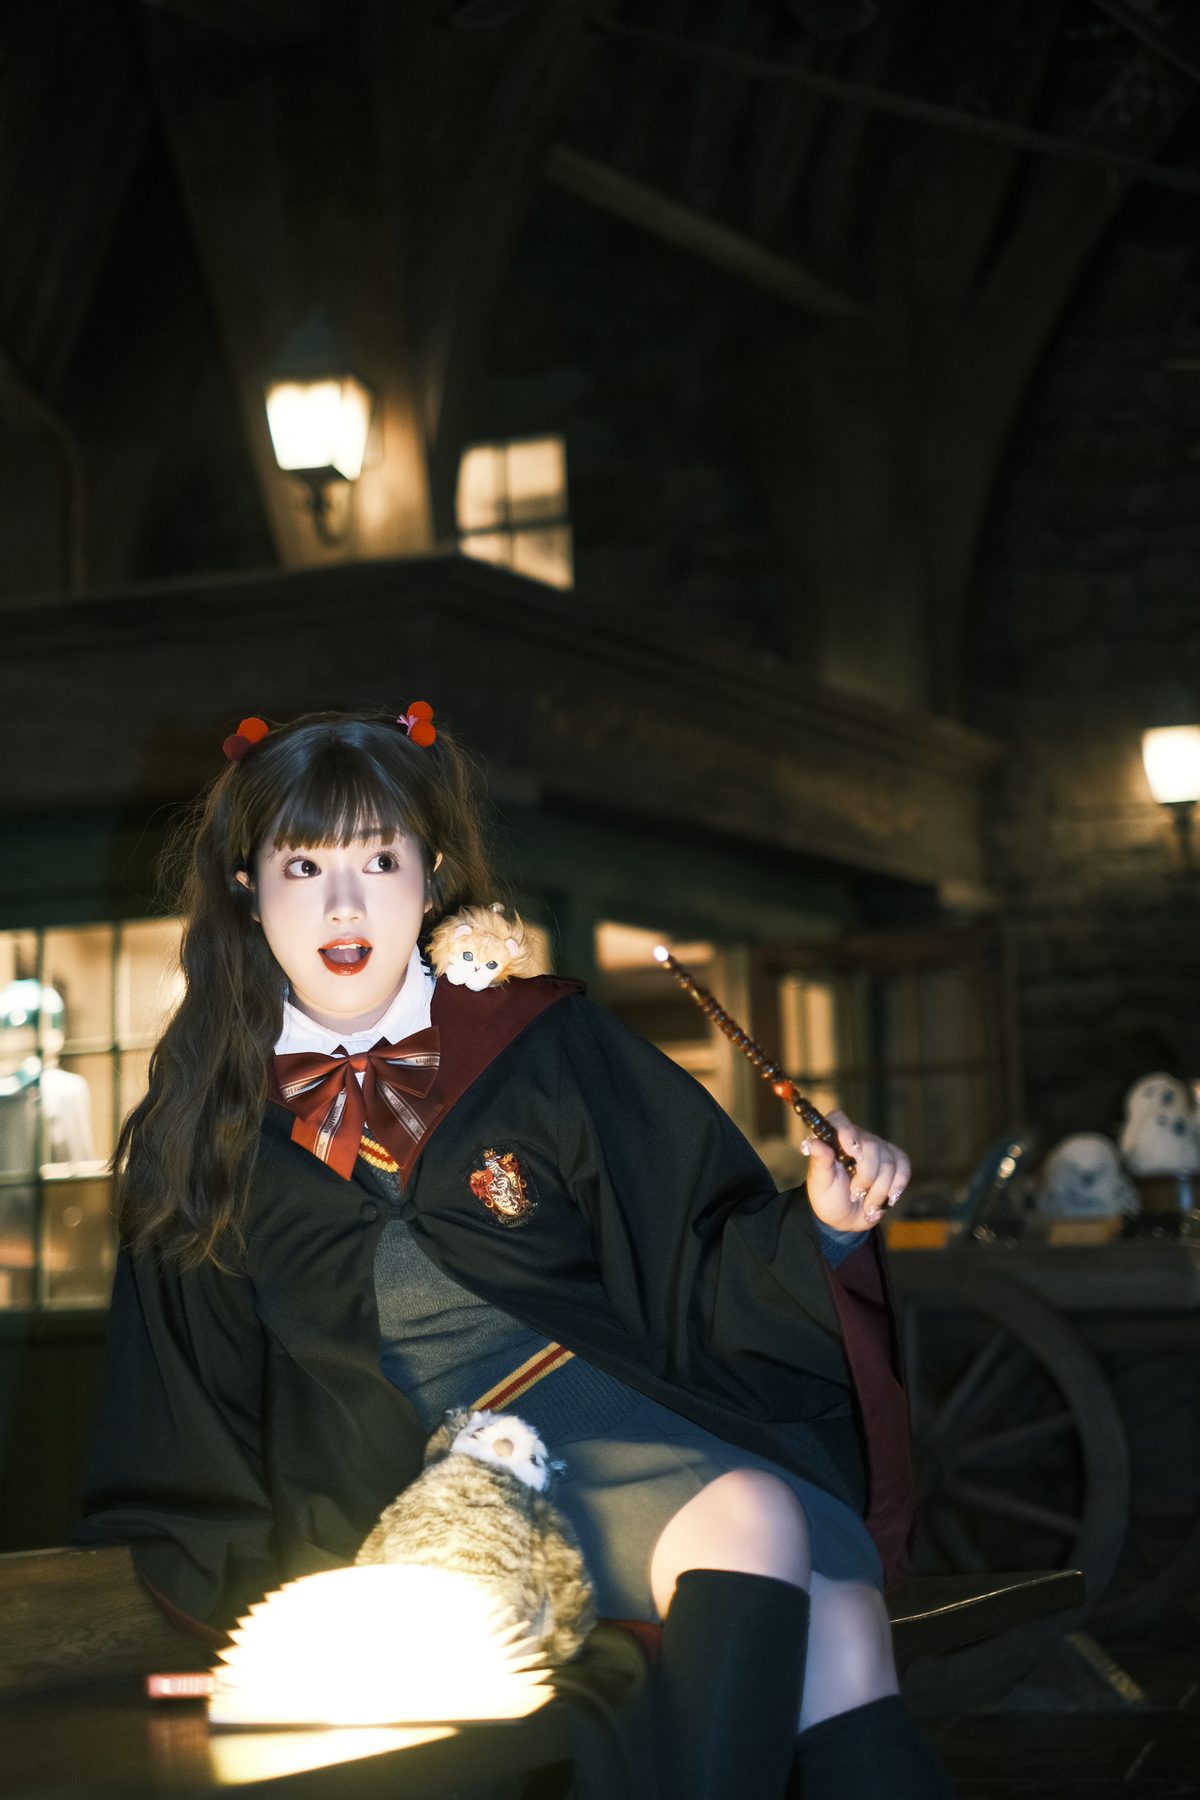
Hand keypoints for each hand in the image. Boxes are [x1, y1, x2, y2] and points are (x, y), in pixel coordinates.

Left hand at [804, 1110, 910, 1233]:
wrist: (847, 1218)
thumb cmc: (828, 1198)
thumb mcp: (820, 1184)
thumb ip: (820, 1163)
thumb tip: (814, 1143)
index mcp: (833, 1139)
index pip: (839, 1120)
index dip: (847, 1131)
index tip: (851, 1151)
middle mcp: (856, 1139)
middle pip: (872, 1147)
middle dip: (866, 1177)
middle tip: (855, 1195)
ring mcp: (877, 1148)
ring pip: (889, 1162)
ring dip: (880, 1190)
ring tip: (868, 1205)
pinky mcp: (894, 1160)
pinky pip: (904, 1168)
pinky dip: (897, 1187)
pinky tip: (887, 1200)